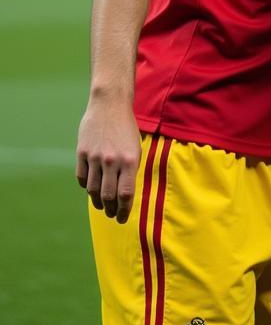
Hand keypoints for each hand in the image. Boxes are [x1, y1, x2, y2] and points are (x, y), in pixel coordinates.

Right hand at [76, 97, 140, 222]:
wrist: (110, 105)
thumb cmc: (126, 128)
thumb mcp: (135, 148)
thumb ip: (130, 170)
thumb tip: (124, 195)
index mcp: (130, 160)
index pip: (125, 194)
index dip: (123, 211)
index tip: (122, 219)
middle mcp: (112, 161)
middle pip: (108, 196)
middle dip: (110, 210)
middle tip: (112, 215)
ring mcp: (95, 157)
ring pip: (92, 190)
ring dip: (98, 202)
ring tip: (103, 206)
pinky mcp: (81, 153)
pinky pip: (82, 178)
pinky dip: (86, 187)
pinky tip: (91, 189)